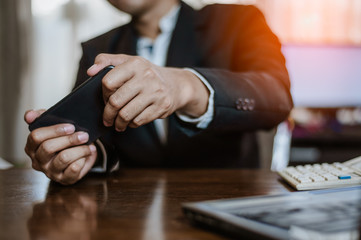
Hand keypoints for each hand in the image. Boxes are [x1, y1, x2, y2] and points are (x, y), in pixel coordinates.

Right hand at [24, 110, 96, 184]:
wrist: (80, 155)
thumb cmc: (64, 139)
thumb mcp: (54, 126)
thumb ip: (41, 117)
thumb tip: (29, 115)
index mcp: (32, 147)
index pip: (36, 137)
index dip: (54, 130)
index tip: (71, 126)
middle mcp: (38, 161)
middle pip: (48, 148)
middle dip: (69, 139)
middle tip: (84, 135)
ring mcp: (50, 172)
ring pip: (63, 158)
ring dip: (79, 149)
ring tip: (89, 145)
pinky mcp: (64, 179)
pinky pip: (73, 169)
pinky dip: (83, 159)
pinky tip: (88, 154)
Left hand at [87, 54, 208, 131]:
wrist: (176, 85)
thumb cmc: (147, 74)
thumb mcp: (129, 61)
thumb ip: (107, 61)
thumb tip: (90, 71)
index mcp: (135, 64)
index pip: (108, 82)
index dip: (103, 94)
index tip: (106, 98)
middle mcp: (147, 76)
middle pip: (116, 101)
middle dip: (108, 113)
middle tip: (107, 118)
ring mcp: (156, 92)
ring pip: (126, 114)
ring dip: (118, 122)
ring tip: (117, 123)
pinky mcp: (161, 106)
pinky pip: (138, 121)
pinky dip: (132, 124)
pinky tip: (131, 121)